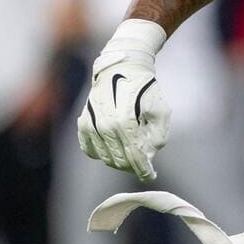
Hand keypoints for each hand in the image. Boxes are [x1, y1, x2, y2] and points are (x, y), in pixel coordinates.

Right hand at [77, 48, 170, 181]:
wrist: (122, 67)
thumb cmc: (145, 88)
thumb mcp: (161, 110)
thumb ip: (158, 136)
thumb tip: (149, 156)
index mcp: (126, 122)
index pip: (134, 156)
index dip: (143, 170)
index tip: (150, 176)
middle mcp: (105, 126)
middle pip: (118, 160)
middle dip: (132, 166)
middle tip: (142, 165)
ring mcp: (91, 124)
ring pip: (104, 157)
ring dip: (118, 161)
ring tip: (130, 156)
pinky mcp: (83, 122)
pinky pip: (89, 149)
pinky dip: (100, 154)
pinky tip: (111, 150)